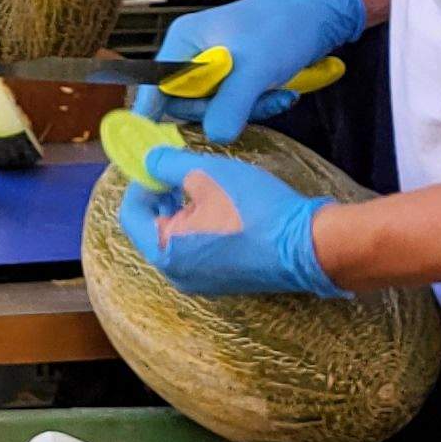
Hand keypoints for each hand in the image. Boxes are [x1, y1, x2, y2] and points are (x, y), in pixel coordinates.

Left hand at [119, 144, 343, 297]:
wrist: (309, 246)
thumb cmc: (256, 210)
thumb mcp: (205, 174)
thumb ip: (167, 164)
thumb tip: (149, 160)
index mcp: (165, 253)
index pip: (131, 214)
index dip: (140, 182)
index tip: (155, 162)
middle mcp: (178, 275)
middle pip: (153, 226)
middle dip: (162, 194)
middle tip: (178, 168)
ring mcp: (202, 282)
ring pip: (177, 238)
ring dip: (183, 208)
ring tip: (204, 184)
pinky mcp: (225, 280)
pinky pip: (199, 250)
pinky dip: (201, 226)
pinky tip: (221, 206)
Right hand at [135, 0, 365, 143]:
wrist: (320, 14)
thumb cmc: (283, 27)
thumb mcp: (255, 67)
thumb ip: (231, 103)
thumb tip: (214, 136)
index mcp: (184, 41)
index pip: (156, 87)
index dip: (161, 113)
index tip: (173, 137)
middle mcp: (193, 53)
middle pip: (186, 103)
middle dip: (221, 110)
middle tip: (252, 102)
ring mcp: (215, 66)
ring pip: (214, 108)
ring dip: (247, 109)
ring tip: (274, 94)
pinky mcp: (235, 77)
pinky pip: (235, 105)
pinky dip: (258, 105)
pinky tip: (280, 93)